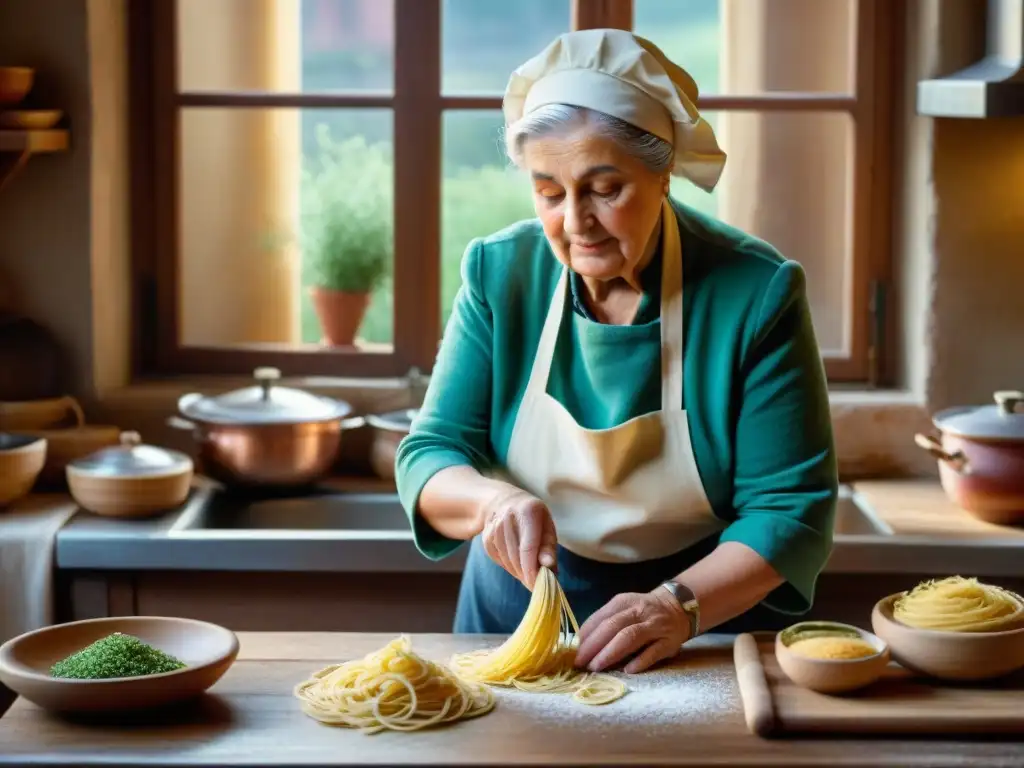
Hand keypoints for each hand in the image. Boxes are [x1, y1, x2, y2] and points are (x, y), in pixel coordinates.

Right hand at [478, 484, 556, 588]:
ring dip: (518, 572)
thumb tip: (548, 567)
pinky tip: (517, 563)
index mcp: (528, 511)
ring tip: (529, 573)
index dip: (533, 569)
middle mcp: (507, 517)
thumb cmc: (533, 518)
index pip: (528, 547)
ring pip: (507, 561)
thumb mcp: (547, 527)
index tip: (538, 585)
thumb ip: (549, 547)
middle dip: (527, 575)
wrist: (505, 502)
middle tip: (536, 585)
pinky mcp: (486, 538)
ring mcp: (493, 527)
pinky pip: (498, 560)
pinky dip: (509, 567)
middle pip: (516, 557)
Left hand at [574, 587, 690, 673]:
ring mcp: (655, 626)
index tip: (571, 651)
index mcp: (623, 602)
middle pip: (612, 626)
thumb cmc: (642, 612)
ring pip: (630, 636)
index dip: (585, 635)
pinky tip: (627, 670)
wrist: (678, 606)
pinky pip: (653, 651)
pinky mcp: (669, 642)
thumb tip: (579, 643)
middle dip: (593, 645)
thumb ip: (604, 622)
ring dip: (610, 652)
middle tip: (579, 662)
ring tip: (596, 667)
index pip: (600, 617)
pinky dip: (640, 661)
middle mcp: (639, 611)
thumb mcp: (623, 608)